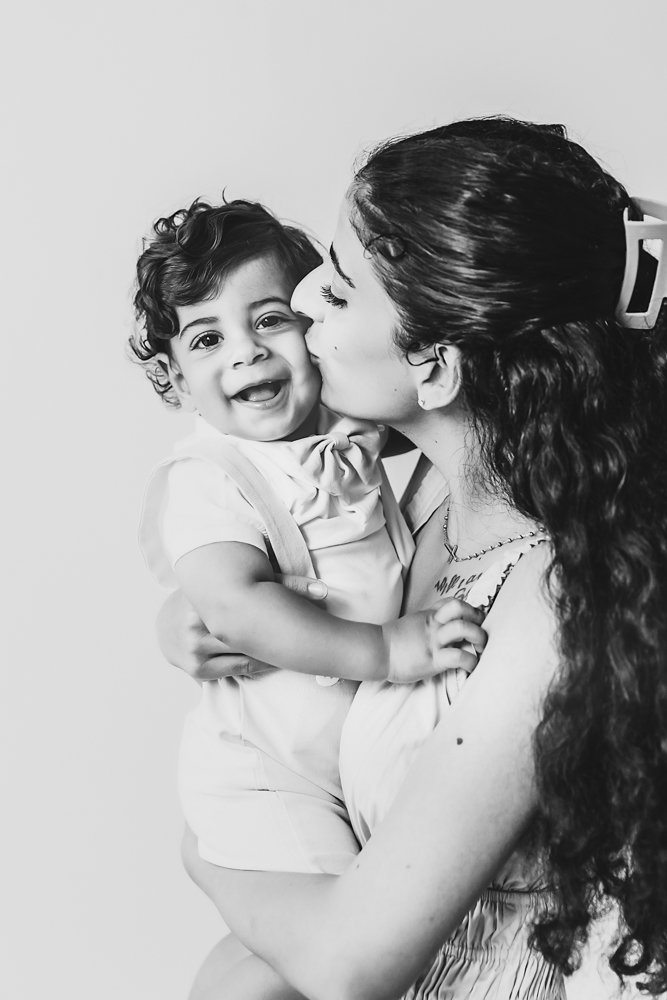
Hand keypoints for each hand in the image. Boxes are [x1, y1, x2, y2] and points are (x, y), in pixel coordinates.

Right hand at [155, 577, 327, 681]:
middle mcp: (197, 624)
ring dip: (270, 652)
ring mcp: (195, 649)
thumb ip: (280, 582)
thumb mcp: (235, 582)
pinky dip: (256, 664)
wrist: (167, 621)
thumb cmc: (210, 596)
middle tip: (308, 639)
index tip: (307, 619)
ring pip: (246, 653)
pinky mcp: (196, 669)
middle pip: (250, 634)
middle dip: (279, 637)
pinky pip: (237, 669)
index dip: (282, 615)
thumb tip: (324, 590)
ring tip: (293, 649)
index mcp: (206, 596)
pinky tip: (273, 660)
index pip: (253, 608)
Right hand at [384, 598, 486, 683]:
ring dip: (479, 638)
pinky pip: (458, 657)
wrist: (377, 651)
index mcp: (429, 615)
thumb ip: (427, 622)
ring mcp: (434, 641)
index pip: (452, 602)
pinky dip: (470, 661)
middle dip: (479, 619)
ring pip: (463, 629)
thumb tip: (441, 626)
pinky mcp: (433, 660)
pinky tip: (471, 666)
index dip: (468, 608)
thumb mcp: (412, 623)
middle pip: (462, 609)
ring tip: (481, 648)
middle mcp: (434, 625)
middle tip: (482, 631)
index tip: (474, 619)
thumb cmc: (393, 641)